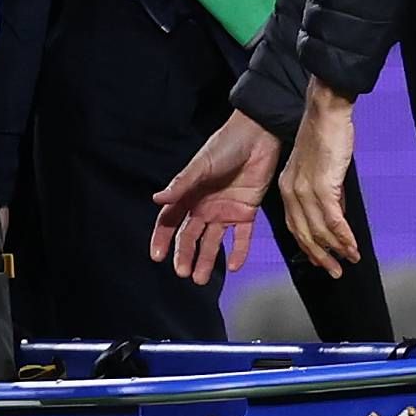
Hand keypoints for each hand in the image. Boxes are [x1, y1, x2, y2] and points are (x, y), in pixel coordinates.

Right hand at [150, 111, 281, 284]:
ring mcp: (225, 211)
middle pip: (190, 236)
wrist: (258, 136)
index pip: (170, 221)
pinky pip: (242, 237)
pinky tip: (234, 267)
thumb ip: (181, 184)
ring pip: (213, 242)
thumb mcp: (202, 165)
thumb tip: (157, 199)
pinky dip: (239, 252)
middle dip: (185, 255)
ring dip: (207, 260)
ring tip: (200, 279)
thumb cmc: (225, 146)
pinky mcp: (247, 212)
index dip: (162, 238)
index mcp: (189, 194)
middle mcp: (205, 206)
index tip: (157, 256)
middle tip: (183, 273)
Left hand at [278, 81, 361, 276]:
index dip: (308, 246)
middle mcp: (291, 192)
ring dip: (336, 249)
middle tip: (335, 271)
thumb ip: (324, 193)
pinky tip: (353, 247)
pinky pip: (333, 220)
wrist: (326, 113)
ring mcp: (305, 190)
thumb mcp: (318, 169)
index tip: (319, 260)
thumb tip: (336, 214)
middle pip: (304, 234)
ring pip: (319, 231)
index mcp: (286, 187)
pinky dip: (344, 236)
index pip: (294, 225)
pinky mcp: (322, 186)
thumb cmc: (325, 136)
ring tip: (350, 261)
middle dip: (321, 256)